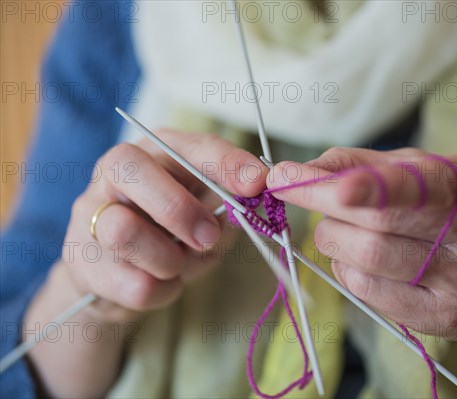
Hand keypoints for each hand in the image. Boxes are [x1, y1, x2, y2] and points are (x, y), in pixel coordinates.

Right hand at [24, 130, 267, 396]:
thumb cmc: (173, 233)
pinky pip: (132, 283)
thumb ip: (230, 202)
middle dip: (178, 209)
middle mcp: (114, 173)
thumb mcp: (207, 211)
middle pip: (131, 170)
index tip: (257, 183)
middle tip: (207, 237)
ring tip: (180, 264)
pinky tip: (163, 282)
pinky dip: (162, 291)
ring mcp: (90, 215)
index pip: (189, 146)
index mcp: (155, 152)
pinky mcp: (82, 261)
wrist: (122, 276)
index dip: (225, 162)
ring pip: (123, 231)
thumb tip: (256, 195)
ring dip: (168, 258)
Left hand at [267, 146, 456, 395]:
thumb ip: (372, 164)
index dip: (375, 185)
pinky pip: (369, 291)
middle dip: (321, 202)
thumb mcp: (438, 171)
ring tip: (336, 224)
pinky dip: (345, 267)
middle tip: (293, 186)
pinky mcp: (441, 318)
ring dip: (331, 235)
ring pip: (368, 258)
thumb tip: (305, 170)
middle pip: (381, 223)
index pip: (428, 183)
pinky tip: (354, 256)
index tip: (326, 183)